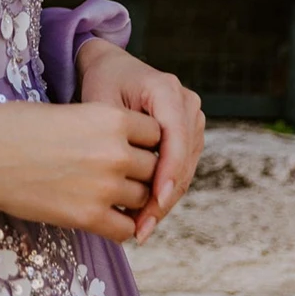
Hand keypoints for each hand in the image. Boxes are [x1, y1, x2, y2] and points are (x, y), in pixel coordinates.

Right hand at [0, 100, 160, 243]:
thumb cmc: (14, 126)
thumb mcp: (65, 111)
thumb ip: (98, 125)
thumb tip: (116, 140)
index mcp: (109, 117)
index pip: (155, 133)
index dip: (144, 140)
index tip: (131, 145)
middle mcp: (115, 152)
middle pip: (153, 167)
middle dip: (141, 170)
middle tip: (120, 172)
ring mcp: (105, 188)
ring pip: (143, 199)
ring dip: (131, 198)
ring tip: (110, 193)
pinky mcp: (89, 218)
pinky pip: (126, 229)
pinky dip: (120, 225)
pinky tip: (104, 216)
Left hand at [75, 38, 205, 243]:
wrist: (112, 66)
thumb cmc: (102, 82)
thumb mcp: (101, 102)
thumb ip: (114, 134)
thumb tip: (124, 180)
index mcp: (166, 90)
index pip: (175, 139)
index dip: (168, 174)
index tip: (156, 203)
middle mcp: (187, 103)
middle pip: (183, 160)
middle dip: (164, 198)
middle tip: (142, 229)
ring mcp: (192, 119)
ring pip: (185, 170)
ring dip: (165, 201)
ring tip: (141, 229)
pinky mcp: (189, 134)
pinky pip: (181, 168)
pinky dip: (164, 191)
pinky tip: (145, 214)